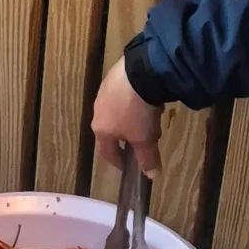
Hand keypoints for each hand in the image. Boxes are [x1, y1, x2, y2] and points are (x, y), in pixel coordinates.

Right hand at [91, 56, 162, 175]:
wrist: (139, 73)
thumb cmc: (138, 112)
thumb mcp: (146, 139)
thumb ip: (147, 158)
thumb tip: (151, 176)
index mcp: (101, 131)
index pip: (106, 153)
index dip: (117, 162)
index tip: (128, 167)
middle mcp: (97, 112)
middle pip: (109, 131)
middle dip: (124, 138)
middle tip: (140, 141)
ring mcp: (103, 92)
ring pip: (114, 112)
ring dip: (128, 118)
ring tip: (145, 118)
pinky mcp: (113, 76)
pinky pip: (121, 95)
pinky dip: (131, 100)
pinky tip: (144, 98)